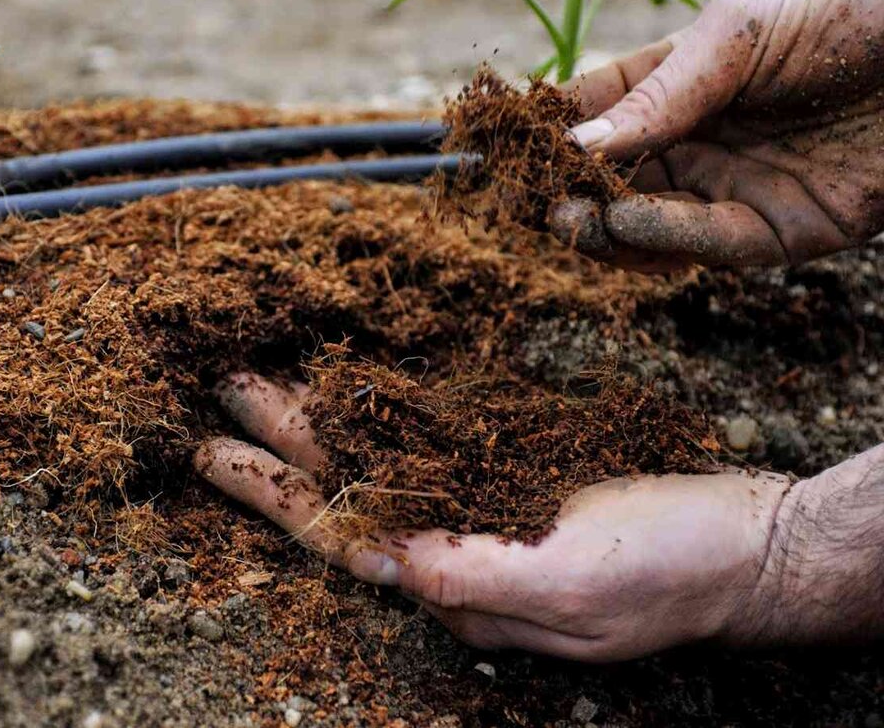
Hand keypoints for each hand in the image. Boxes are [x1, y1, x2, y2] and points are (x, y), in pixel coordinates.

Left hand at [196, 374, 794, 661]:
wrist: (745, 545)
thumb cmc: (672, 571)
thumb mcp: (575, 583)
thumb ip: (475, 575)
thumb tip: (385, 562)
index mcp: (455, 581)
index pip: (339, 537)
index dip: (272, 496)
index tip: (215, 453)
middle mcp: (454, 544)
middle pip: (345, 490)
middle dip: (279, 443)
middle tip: (226, 386)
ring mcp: (481, 507)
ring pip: (379, 459)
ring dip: (321, 422)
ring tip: (268, 378)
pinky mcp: (513, 471)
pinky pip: (430, 438)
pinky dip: (383, 410)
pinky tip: (355, 386)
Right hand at [553, 0, 883, 269]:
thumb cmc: (852, 9)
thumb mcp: (740, 32)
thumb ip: (660, 92)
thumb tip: (577, 144)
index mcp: (684, 81)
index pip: (598, 111)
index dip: (549, 129)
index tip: (502, 147)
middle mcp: (701, 140)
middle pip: (612, 180)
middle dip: (567, 191)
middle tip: (531, 199)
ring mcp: (736, 189)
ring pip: (648, 225)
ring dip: (604, 226)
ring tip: (569, 216)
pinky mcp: (780, 232)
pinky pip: (708, 245)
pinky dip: (662, 238)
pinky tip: (627, 222)